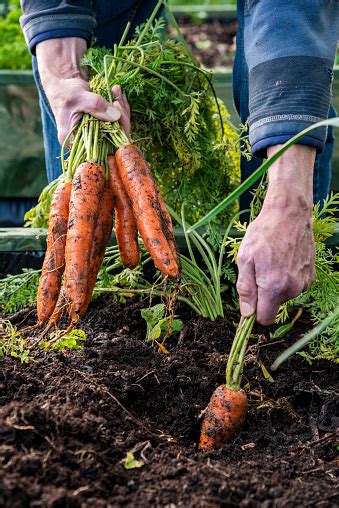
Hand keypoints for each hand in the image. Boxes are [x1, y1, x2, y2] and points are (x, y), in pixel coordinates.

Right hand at [36, 38, 130, 143]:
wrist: (61, 87)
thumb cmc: (65, 92)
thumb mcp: (78, 97)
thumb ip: (95, 105)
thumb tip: (116, 116)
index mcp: (74, 141)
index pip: (102, 148)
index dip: (116, 133)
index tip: (119, 112)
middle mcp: (85, 143)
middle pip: (113, 139)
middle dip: (121, 117)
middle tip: (118, 96)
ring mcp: (94, 136)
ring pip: (117, 130)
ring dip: (121, 110)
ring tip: (116, 90)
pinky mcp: (100, 128)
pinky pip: (115, 123)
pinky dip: (119, 108)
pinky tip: (117, 94)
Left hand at [236, 145, 315, 324]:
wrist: (289, 214)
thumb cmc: (263, 233)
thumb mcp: (245, 258)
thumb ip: (245, 289)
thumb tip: (247, 314)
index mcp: (273, 286)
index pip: (265, 319)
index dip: (254, 312)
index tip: (249, 299)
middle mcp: (292, 288)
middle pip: (273, 306)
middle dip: (263, 294)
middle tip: (258, 269)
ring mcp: (303, 282)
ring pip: (283, 296)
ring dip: (274, 285)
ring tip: (271, 261)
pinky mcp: (310, 276)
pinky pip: (293, 287)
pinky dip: (286, 278)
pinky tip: (283, 260)